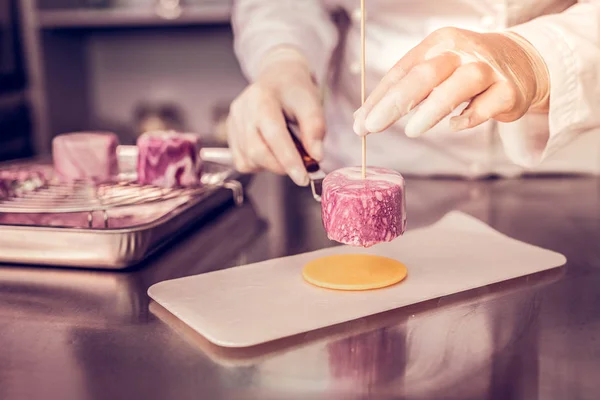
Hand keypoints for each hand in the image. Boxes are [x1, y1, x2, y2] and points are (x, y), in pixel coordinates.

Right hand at [227, 49, 324, 185]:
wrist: (277, 78)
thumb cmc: (294, 91)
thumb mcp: (311, 102)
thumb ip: (315, 128)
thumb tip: (316, 156)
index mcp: (262, 98)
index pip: (274, 135)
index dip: (289, 160)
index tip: (303, 177)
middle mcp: (242, 110)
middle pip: (256, 151)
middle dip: (281, 167)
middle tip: (300, 169)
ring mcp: (233, 122)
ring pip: (248, 159)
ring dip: (271, 166)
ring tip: (287, 153)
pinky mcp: (230, 134)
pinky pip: (242, 161)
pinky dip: (259, 165)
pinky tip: (271, 152)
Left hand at [353, 27, 549, 137]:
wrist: (522, 61)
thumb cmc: (466, 68)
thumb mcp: (434, 70)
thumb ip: (403, 91)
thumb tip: (363, 118)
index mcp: (438, 44)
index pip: (402, 71)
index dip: (378, 98)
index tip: (360, 122)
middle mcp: (462, 52)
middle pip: (424, 76)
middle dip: (395, 103)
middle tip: (372, 126)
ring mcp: (487, 69)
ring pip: (457, 86)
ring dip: (431, 109)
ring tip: (411, 131)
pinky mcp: (508, 90)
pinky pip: (485, 106)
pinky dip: (468, 118)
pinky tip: (454, 126)